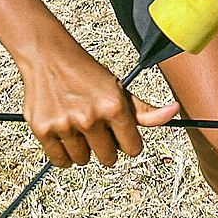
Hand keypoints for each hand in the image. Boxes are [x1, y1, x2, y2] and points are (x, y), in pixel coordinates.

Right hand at [17, 44, 175, 167]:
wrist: (49, 56)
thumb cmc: (87, 74)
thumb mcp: (118, 88)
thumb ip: (145, 110)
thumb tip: (174, 111)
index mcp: (114, 106)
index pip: (132, 149)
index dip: (127, 142)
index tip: (118, 131)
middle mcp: (91, 116)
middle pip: (109, 159)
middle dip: (104, 146)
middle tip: (95, 125)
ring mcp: (66, 124)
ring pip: (83, 160)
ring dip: (82, 149)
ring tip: (77, 125)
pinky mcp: (43, 130)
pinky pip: (61, 162)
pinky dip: (63, 154)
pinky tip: (64, 133)